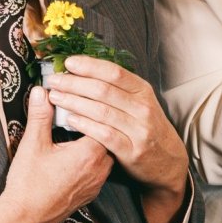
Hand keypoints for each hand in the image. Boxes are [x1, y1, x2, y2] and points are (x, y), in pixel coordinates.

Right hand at [0, 87, 113, 222]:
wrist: (24, 219)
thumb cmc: (28, 184)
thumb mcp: (32, 144)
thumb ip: (40, 115)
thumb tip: (41, 91)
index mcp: (90, 152)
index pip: (101, 120)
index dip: (90, 107)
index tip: (78, 98)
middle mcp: (101, 167)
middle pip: (107, 135)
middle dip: (94, 122)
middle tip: (79, 110)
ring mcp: (98, 182)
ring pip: (105, 153)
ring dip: (94, 140)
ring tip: (78, 129)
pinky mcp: (92, 192)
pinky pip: (99, 168)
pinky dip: (92, 158)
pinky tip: (77, 152)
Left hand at [41, 55, 189, 222]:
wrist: (167, 160)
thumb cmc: (147, 127)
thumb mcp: (140, 102)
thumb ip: (117, 89)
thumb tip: (86, 71)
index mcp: (143, 91)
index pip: (114, 72)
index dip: (89, 66)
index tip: (68, 62)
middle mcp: (143, 108)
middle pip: (103, 90)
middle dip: (74, 83)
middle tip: (54, 80)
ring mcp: (139, 130)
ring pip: (101, 111)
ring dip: (74, 102)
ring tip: (56, 97)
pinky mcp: (132, 150)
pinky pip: (104, 134)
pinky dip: (85, 125)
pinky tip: (70, 119)